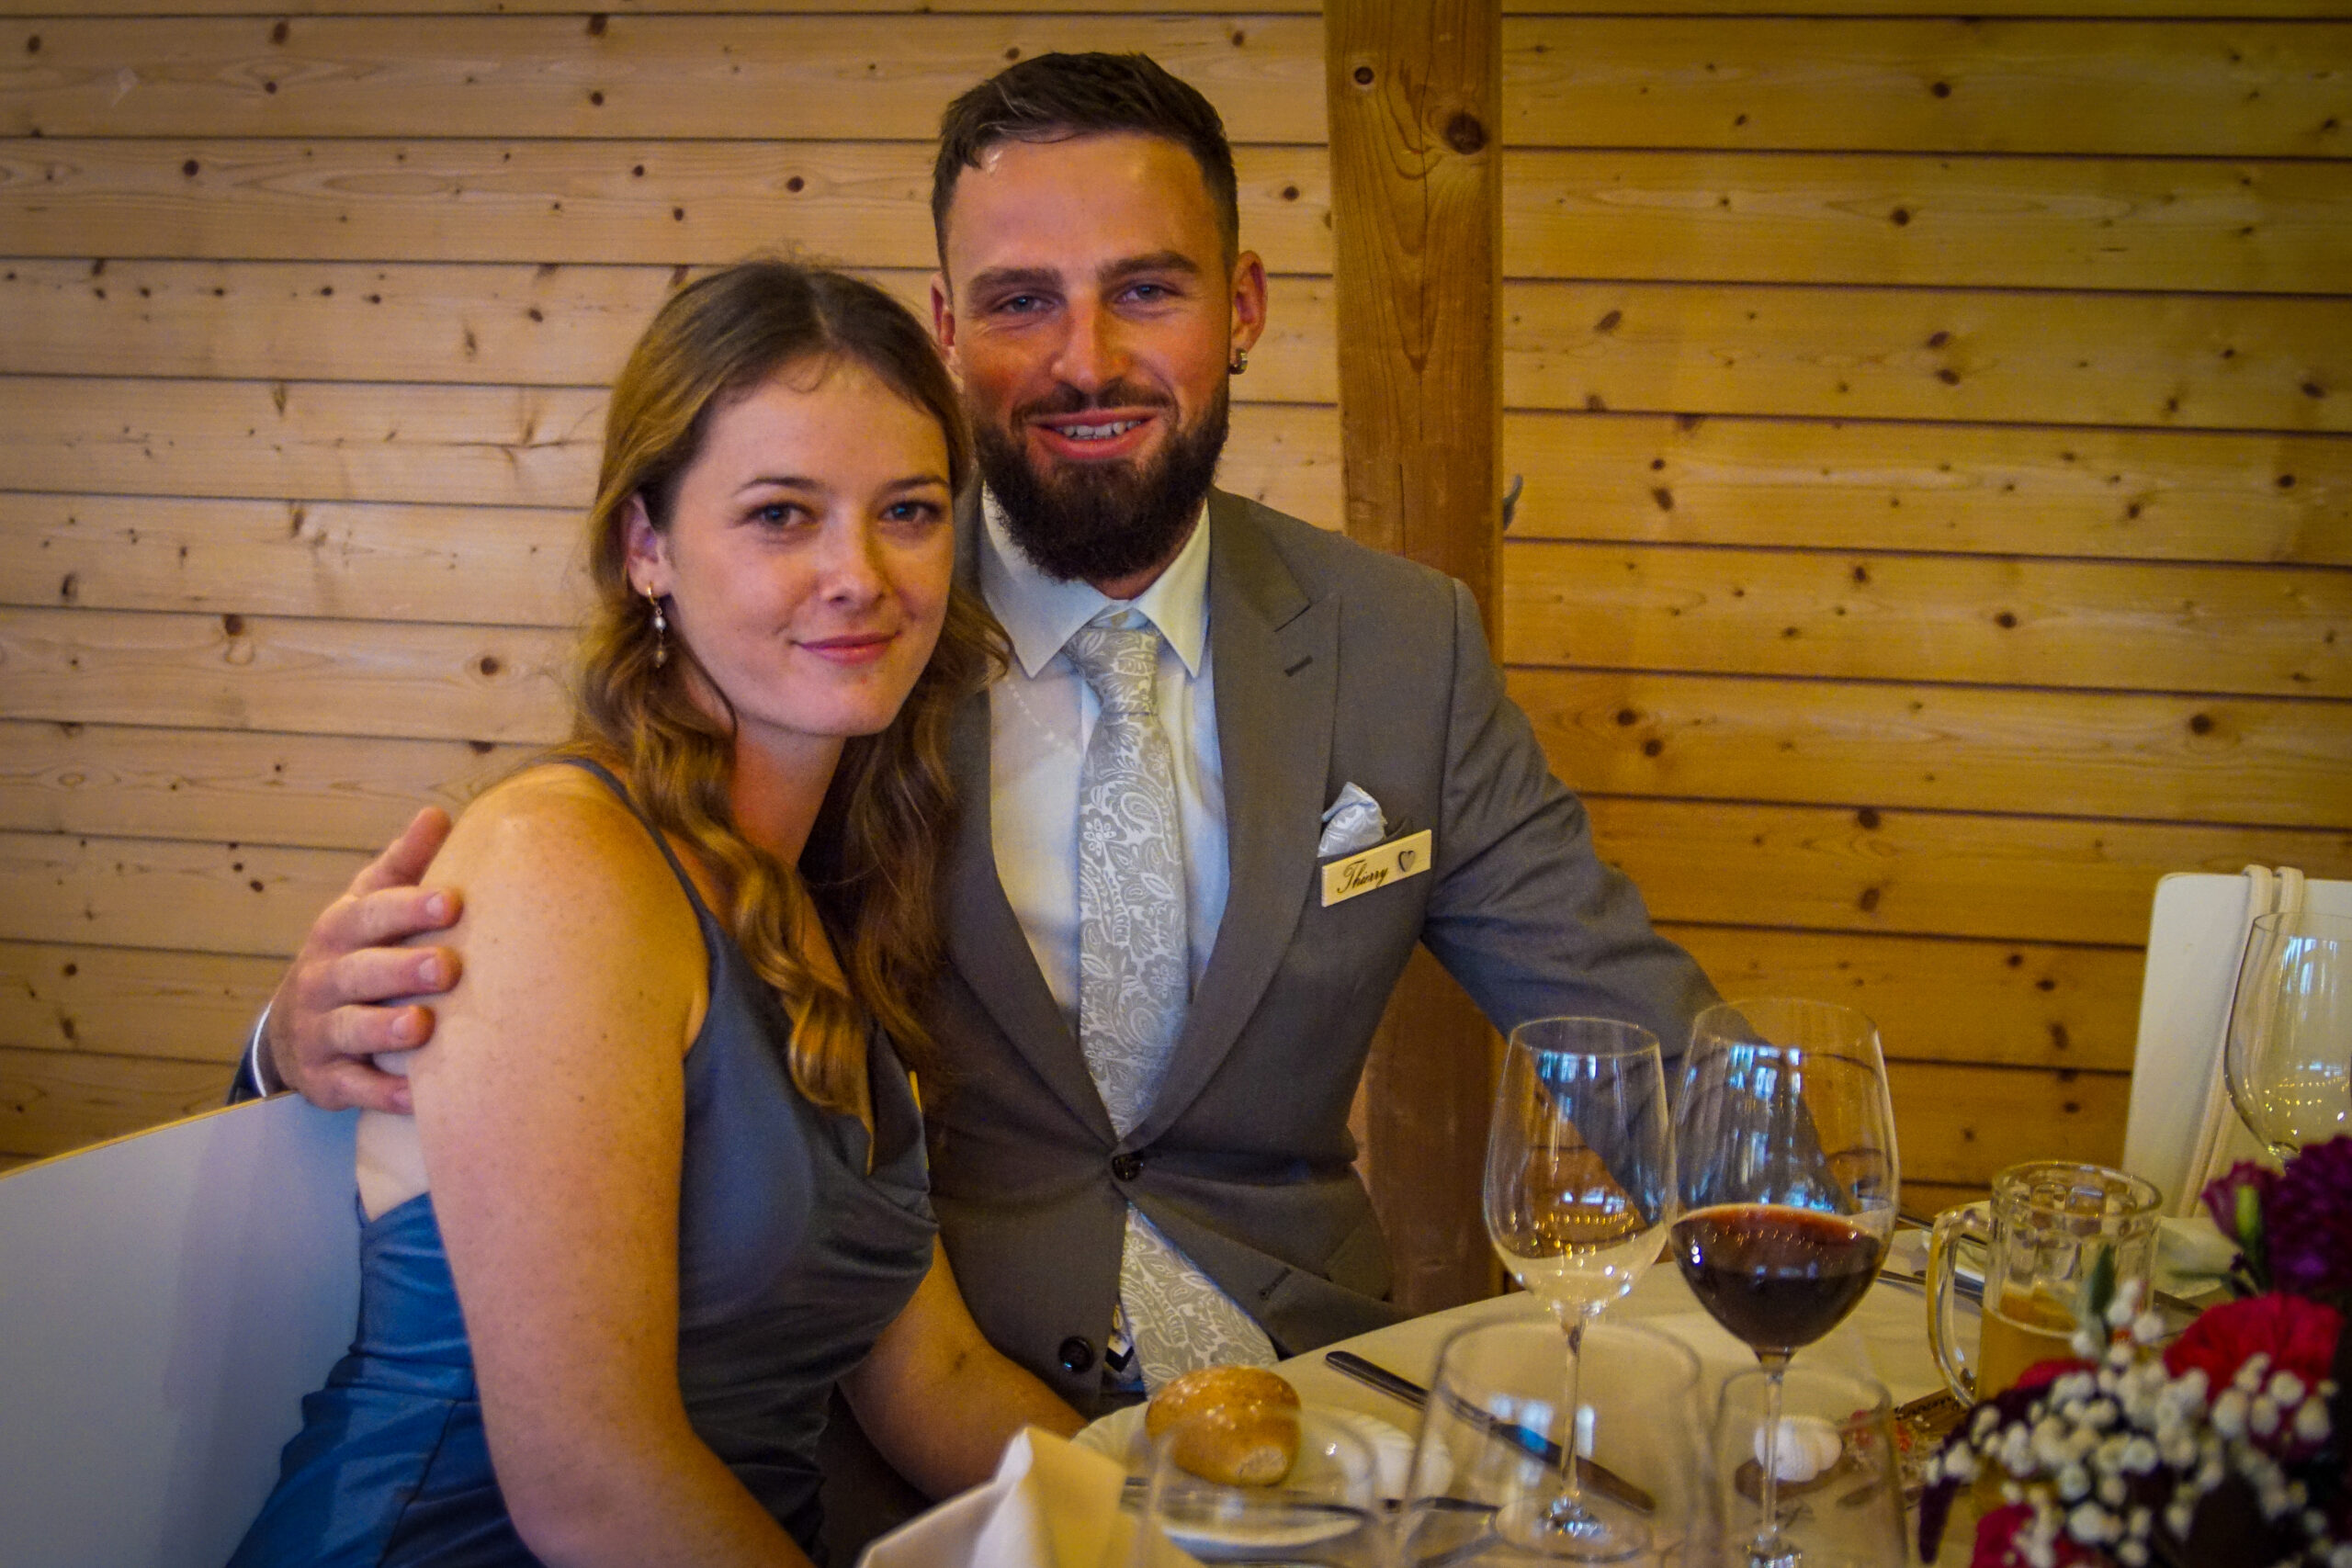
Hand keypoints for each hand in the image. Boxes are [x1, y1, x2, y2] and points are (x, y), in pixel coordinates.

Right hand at [264, 807, 460, 1113]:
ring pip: (350, 1028)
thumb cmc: (355, 953)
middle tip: (448, 966)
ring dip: (385, 1028)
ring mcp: (320, 1030)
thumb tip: (438, 814)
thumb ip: (403, 865)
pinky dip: (381, 1092)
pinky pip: (353, 1087)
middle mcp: (324, 978)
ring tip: (423, 1026)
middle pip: (360, 971)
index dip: (408, 907)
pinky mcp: (325, 1079)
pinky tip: (415, 1097)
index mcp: (340, 931)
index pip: (371, 913)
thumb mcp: (369, 906)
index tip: (452, 902)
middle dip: (402, 968)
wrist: (293, 1027)